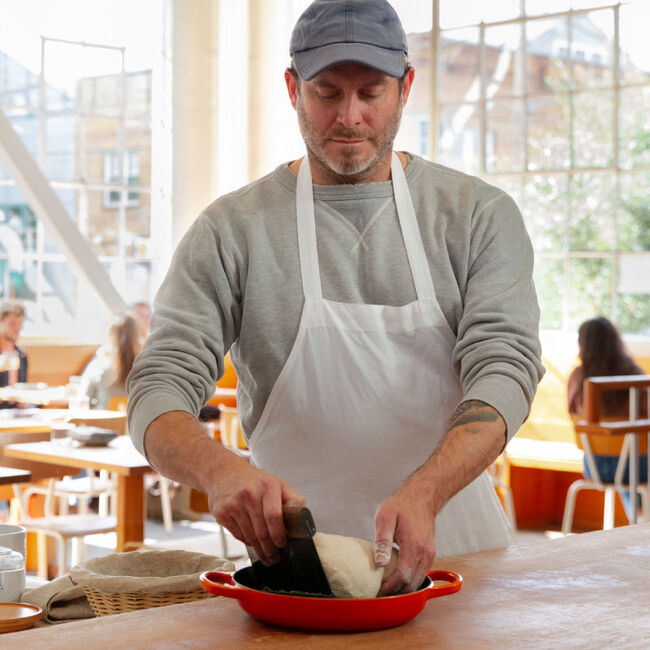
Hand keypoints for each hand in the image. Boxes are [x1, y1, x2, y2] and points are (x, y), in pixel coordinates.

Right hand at [207, 451, 304, 565]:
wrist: (224, 471)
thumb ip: (292, 501)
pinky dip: (246, 541)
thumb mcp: (277, 483)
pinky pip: (237, 536)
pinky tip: (251, 540)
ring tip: (265, 554)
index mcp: (268, 486)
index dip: (279, 535)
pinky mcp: (221, 512)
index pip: (275, 517)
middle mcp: (250, 494)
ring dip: (259, 549)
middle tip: (274, 557)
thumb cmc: (254, 480)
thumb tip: (301, 520)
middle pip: (262, 531)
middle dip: (270, 549)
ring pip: (250, 537)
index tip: (282, 544)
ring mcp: (233, 504)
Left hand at [373, 484, 435, 595]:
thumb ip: (382, 541)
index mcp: (414, 546)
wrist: (421, 497)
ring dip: (404, 588)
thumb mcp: (385, 518)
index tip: (377, 591)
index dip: (390, 588)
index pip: (403, 577)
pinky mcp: (430, 554)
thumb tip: (379, 564)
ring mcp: (430, 555)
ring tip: (387, 588)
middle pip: (412, 584)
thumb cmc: (402, 506)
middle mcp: (425, 553)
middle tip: (380, 594)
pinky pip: (421, 573)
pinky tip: (397, 578)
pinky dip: (410, 580)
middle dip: (396, 592)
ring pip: (418, 581)